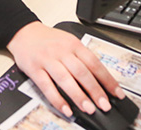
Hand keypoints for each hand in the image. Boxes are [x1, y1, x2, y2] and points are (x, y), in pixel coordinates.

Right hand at [7, 22, 123, 117]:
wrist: (23, 32)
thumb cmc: (48, 40)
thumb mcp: (68, 42)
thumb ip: (82, 58)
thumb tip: (100, 80)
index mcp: (73, 44)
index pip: (94, 63)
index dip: (107, 79)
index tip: (117, 93)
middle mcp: (61, 51)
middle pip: (81, 72)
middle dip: (95, 91)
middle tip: (105, 105)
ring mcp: (47, 60)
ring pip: (65, 79)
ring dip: (78, 96)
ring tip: (89, 108)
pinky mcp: (34, 69)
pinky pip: (47, 86)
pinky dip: (57, 99)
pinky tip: (66, 109)